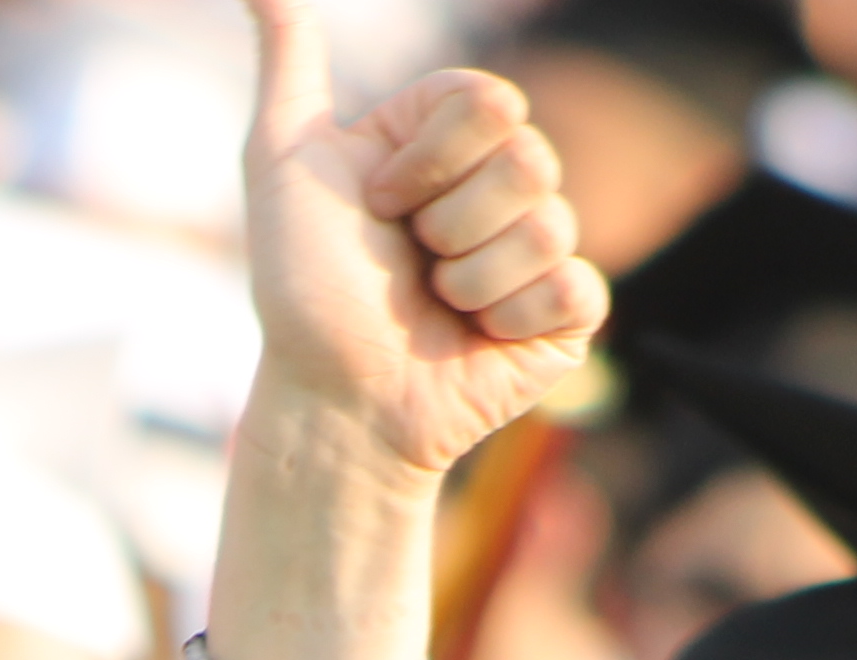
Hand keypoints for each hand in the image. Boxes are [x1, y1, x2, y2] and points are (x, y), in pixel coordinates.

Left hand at [238, 0, 605, 482]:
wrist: (332, 399)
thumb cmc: (304, 289)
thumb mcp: (283, 161)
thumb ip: (290, 62)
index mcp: (448, 137)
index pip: (489, 100)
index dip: (426, 159)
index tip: (375, 203)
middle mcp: (500, 183)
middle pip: (530, 157)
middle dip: (447, 221)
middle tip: (408, 261)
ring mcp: (539, 248)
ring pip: (549, 225)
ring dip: (468, 278)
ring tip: (433, 306)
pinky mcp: (567, 314)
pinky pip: (573, 287)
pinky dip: (508, 319)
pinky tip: (474, 338)